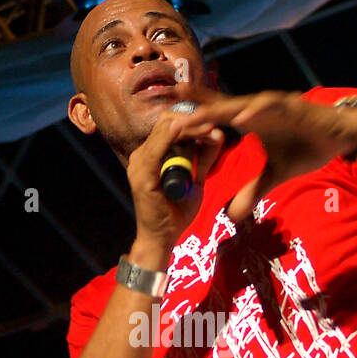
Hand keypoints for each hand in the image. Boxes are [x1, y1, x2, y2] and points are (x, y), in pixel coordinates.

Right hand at [126, 107, 226, 255]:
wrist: (161, 239)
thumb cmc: (176, 213)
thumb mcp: (195, 181)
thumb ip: (203, 160)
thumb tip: (217, 136)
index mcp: (150, 156)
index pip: (169, 125)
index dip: (193, 120)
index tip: (216, 121)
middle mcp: (141, 155)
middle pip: (167, 121)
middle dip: (194, 118)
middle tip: (217, 121)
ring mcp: (139, 163)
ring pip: (166, 128)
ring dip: (193, 125)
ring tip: (214, 128)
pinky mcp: (143, 173)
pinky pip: (161, 145)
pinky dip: (181, 135)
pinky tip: (201, 131)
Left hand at [177, 91, 356, 221]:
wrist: (341, 136)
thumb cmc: (307, 147)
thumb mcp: (275, 174)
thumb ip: (253, 190)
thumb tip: (233, 215)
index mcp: (250, 120)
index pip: (216, 118)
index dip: (193, 118)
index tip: (166, 123)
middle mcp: (257, 109)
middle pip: (221, 106)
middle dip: (196, 106)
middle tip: (170, 107)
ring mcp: (274, 105)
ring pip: (241, 105)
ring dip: (219, 109)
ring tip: (197, 115)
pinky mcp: (293, 107)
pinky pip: (271, 108)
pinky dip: (256, 112)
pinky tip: (240, 118)